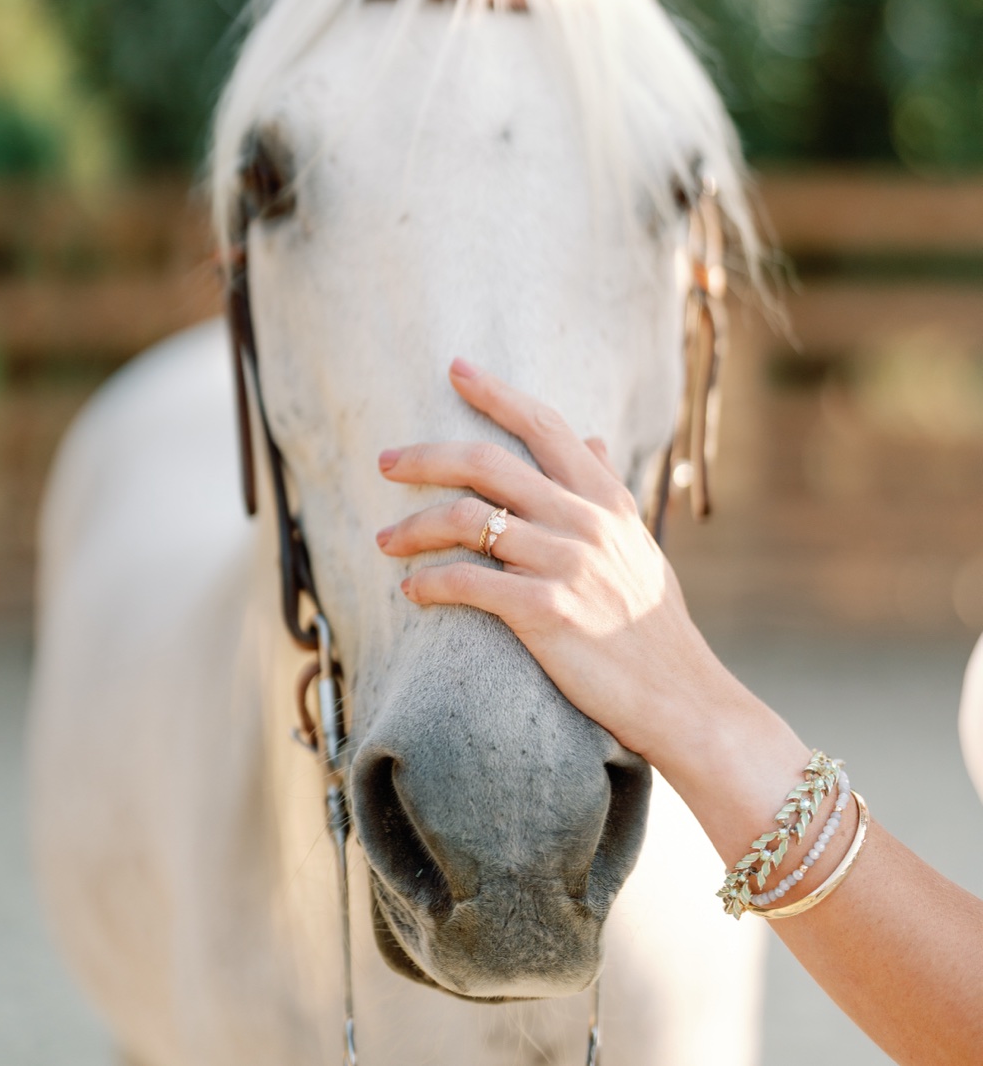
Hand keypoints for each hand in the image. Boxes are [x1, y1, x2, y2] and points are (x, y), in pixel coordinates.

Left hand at [371, 357, 746, 769]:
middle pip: (487, 463)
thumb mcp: (639, 547)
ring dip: (413, 528)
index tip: (456, 369)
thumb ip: (608, 491)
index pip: (546, 427)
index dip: (497, 394)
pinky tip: (411, 591)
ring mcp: (567, 564)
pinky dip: (429, 582)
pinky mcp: (547, 611)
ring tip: (385, 542)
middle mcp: (586, 521)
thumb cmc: (653, 626)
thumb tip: (592, 438)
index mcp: (606, 500)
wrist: (683, 700)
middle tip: (384, 463)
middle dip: (425, 457)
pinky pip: (468, 581)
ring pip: (466, 519)